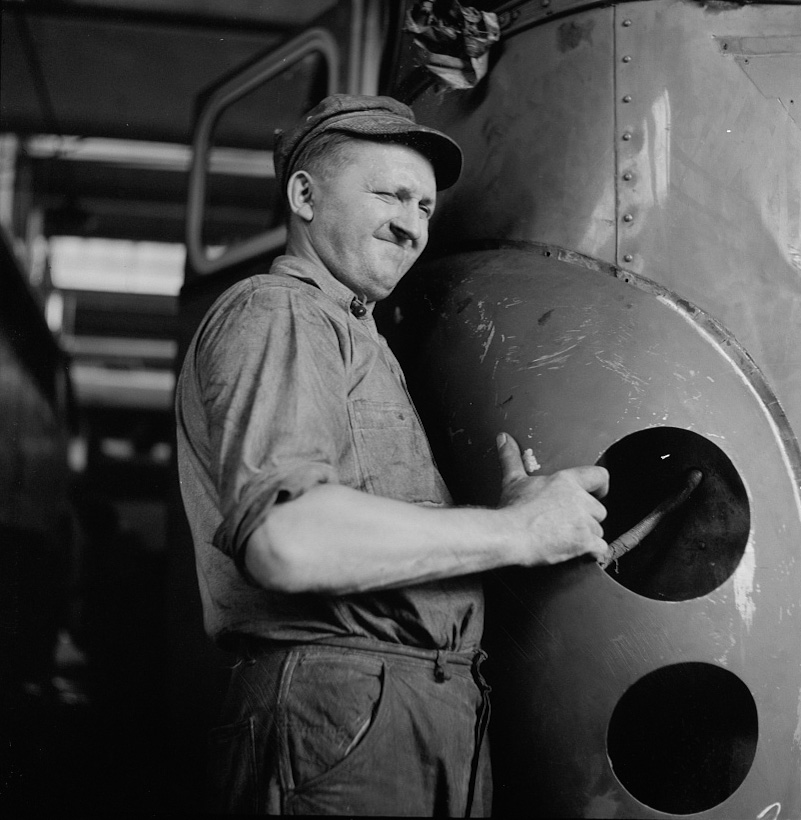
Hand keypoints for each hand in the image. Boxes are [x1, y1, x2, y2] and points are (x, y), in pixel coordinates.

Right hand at [495, 432, 609, 564]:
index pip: (599, 476)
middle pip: (598, 509)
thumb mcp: (513, 480)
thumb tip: (504, 439)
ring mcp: (584, 522)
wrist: (510, 534)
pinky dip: (590, 552)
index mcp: (566, 481)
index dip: (600, 487)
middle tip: (566, 523)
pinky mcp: (585, 542)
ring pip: (598, 530)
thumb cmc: (512, 510)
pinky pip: (599, 548)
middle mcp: (579, 500)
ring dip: (586, 536)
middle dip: (587, 518)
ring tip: (564, 538)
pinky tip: (575, 550)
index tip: (597, 493)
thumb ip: (511, 457)